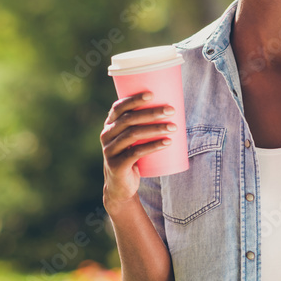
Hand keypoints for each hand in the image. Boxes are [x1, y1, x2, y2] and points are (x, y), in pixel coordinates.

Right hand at [100, 91, 177, 211]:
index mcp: (110, 125)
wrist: (121, 186)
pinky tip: (167, 142)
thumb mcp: (134, 139)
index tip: (152, 94)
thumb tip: (173, 108)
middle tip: (171, 110)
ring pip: (133, 135)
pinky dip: (153, 146)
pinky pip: (136, 153)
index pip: (119, 107)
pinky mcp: (116, 165)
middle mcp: (106, 135)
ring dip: (155, 129)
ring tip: (174, 127)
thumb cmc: (133, 156)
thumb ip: (144, 125)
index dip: (134, 99)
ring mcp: (110, 150)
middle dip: (151, 113)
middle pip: (129, 120)